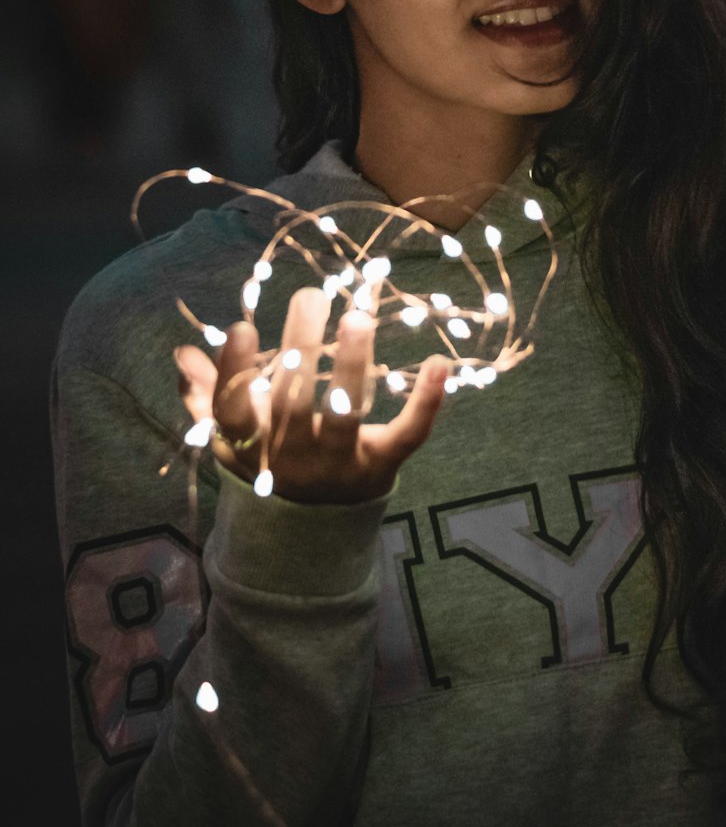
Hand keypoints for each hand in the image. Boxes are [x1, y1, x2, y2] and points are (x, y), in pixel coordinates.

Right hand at [176, 286, 449, 503]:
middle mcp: (293, 456)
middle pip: (295, 403)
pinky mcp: (382, 464)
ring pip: (347, 414)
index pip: (235, 412)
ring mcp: (339, 462)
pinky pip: (407, 434)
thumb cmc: (271, 461)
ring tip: (358, 318)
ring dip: (353, 365)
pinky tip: (440, 363)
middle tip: (311, 296)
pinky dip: (427, 401)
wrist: (313, 531)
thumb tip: (183, 352)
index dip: (234, 374)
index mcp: (251, 445)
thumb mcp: (234, 437)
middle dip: (302, 349)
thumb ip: (207, 396)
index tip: (242, 327)